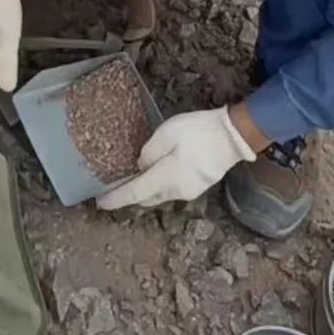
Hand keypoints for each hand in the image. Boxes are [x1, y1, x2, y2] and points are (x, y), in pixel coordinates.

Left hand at [96, 106, 256, 209]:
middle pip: (145, 198)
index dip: (115, 199)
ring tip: (133, 179)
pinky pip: (171, 191)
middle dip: (129, 196)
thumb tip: (140, 167)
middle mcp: (175, 191)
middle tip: (114, 188)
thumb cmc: (198, 132)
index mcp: (164, 178)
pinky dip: (159, 186)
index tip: (100, 202)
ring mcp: (188, 191)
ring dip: (145, 191)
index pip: (133, 193)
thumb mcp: (166, 134)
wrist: (234, 137)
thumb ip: (148, 153)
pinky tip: (156, 174)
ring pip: (159, 196)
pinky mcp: (198, 186)